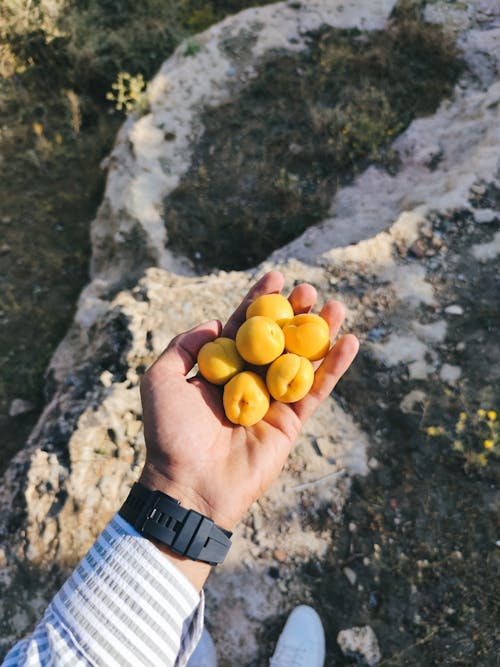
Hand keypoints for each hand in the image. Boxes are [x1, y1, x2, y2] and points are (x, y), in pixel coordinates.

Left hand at [138, 271, 357, 585]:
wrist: (189, 483)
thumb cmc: (171, 432)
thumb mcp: (161, 378)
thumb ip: (185, 346)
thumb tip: (216, 323)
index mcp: (220, 369)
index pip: (244, 327)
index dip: (260, 301)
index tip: (276, 276)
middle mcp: (250, 380)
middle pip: (278, 339)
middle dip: (294, 313)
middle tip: (309, 290)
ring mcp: (273, 401)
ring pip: (303, 360)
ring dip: (321, 334)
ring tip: (337, 307)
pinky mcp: (292, 423)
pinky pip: (317, 390)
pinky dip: (335, 367)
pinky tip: (351, 342)